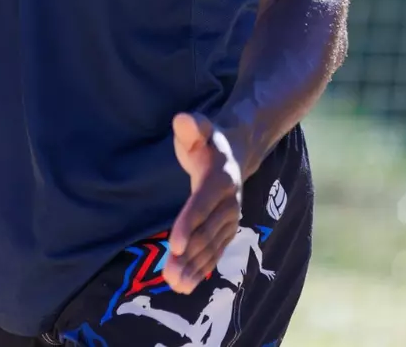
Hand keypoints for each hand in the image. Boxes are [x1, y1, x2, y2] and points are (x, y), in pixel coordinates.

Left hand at [164, 112, 242, 293]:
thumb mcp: (199, 127)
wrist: (236, 152)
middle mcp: (230, 202)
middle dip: (188, 256)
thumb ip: (191, 126)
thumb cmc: (207, 140)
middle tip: (170, 277)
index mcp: (221, 178)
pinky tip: (187, 284)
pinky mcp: (227, 228)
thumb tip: (183, 120)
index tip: (173, 246)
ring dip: (194, 268)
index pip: (201, 204)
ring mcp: (230, 217)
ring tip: (176, 285)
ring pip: (211, 247)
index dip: (188, 225)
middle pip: (206, 232)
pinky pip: (215, 251)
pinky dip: (202, 268)